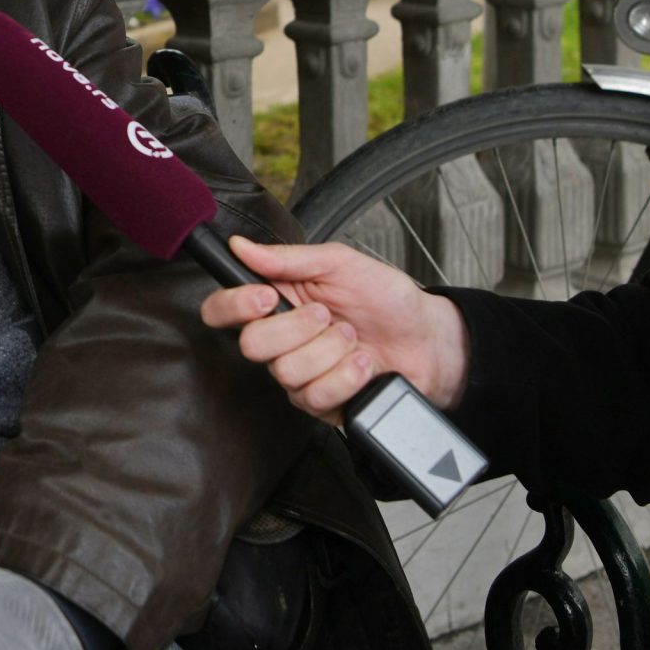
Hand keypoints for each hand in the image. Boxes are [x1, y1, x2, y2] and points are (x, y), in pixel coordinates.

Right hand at [200, 235, 471, 421]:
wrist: (427, 341)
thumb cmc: (387, 299)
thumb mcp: (342, 264)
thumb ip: (289, 257)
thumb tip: (242, 246)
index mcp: (278, 300)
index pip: (222, 309)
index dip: (234, 306)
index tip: (267, 297)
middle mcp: (281, 340)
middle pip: (252, 345)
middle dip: (298, 328)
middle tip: (329, 316)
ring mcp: (298, 375)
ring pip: (286, 372)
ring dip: (331, 352)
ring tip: (353, 340)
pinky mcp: (319, 402)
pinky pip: (314, 396)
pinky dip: (347, 376)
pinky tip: (362, 365)